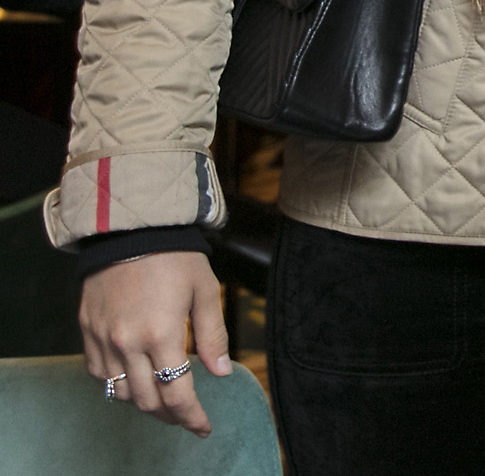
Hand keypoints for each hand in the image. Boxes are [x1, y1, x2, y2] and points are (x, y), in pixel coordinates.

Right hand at [80, 251, 231, 435]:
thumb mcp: (206, 291)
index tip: (203, 427)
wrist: (130, 231)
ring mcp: (103, 339)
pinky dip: (117, 385)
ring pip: (120, 393)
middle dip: (169, 415)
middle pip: (147, 401)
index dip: (191, 417)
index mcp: (161, 335)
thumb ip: (213, 335)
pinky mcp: (87, 332)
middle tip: (186, 417)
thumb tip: (222, 372)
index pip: (177, 394)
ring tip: (163, 401)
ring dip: (142, 403)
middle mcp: (127, 343)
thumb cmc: (176, 258)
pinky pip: (98, 374)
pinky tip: (135, 380)